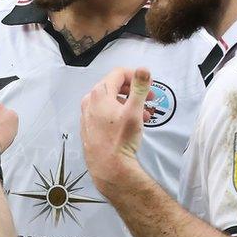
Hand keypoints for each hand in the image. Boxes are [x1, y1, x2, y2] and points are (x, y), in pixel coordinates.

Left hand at [80, 67, 152, 194]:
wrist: (108, 167)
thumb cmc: (121, 138)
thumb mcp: (134, 111)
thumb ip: (139, 88)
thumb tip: (143, 69)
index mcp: (99, 93)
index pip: (119, 74)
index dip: (136, 76)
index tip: (149, 85)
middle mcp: (90, 101)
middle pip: (114, 86)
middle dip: (134, 91)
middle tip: (149, 99)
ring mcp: (87, 114)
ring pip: (110, 101)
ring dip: (128, 104)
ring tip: (144, 115)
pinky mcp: (88, 127)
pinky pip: (104, 113)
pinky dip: (118, 113)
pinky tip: (129, 124)